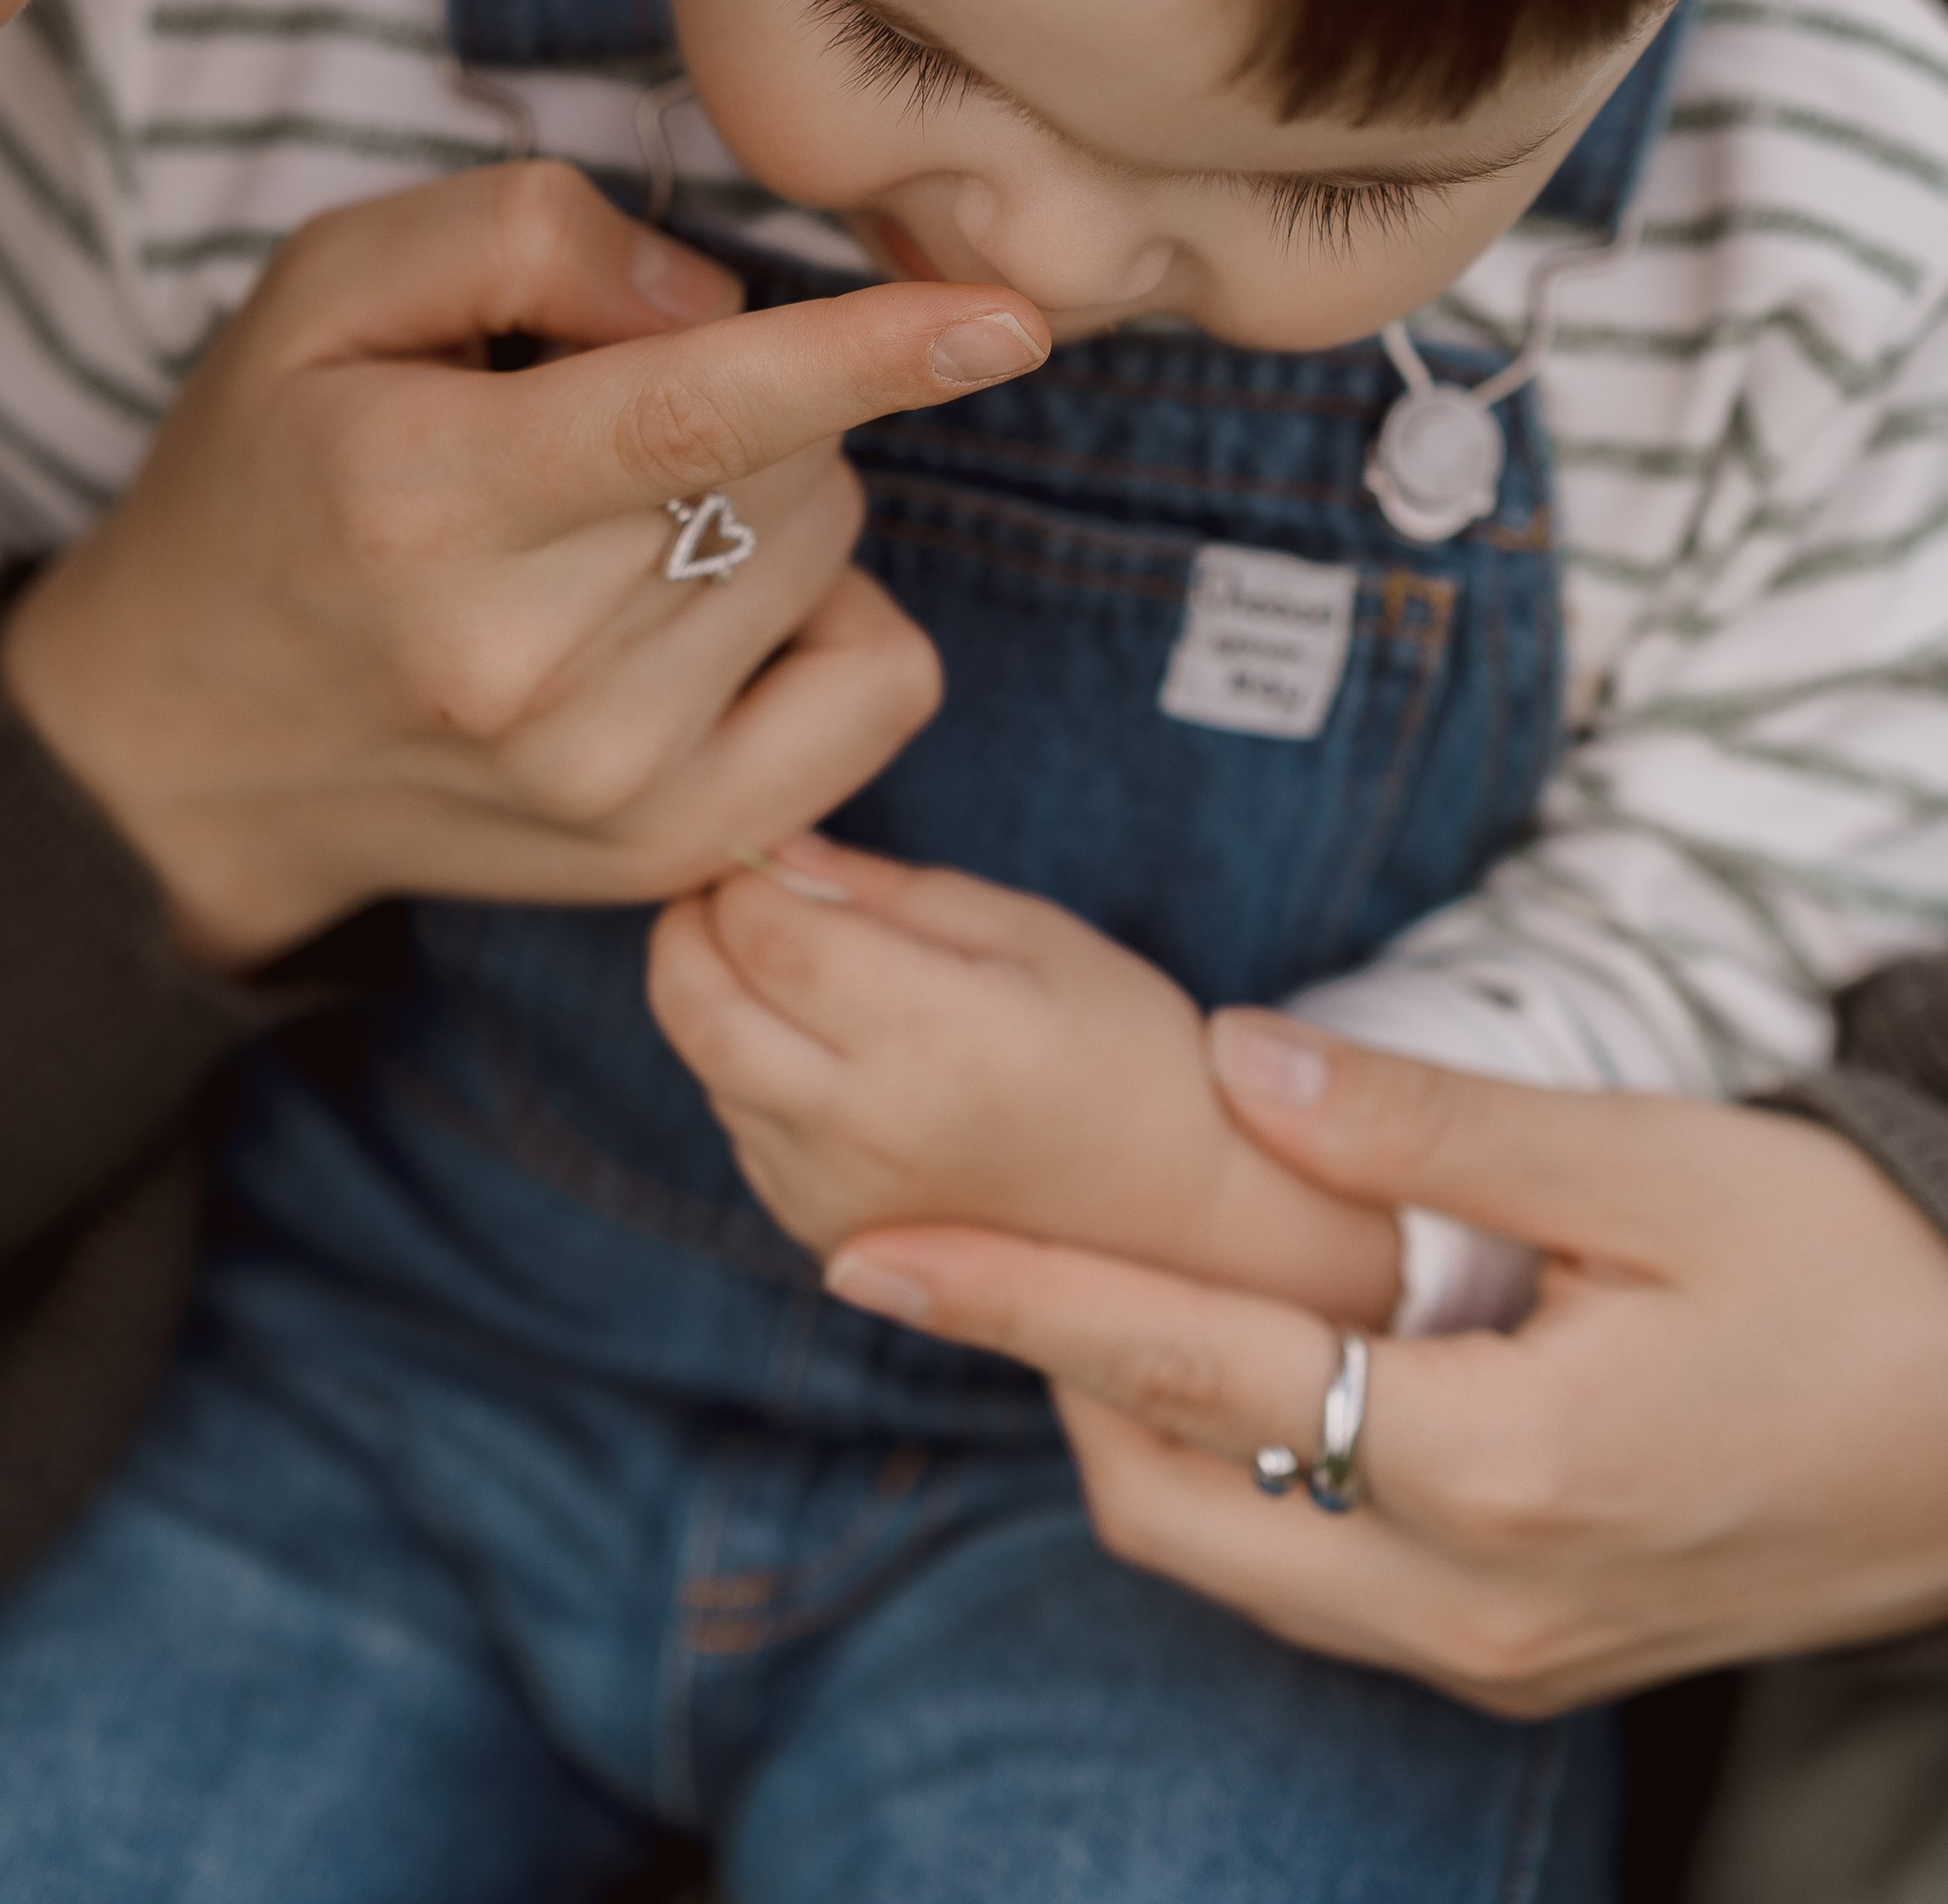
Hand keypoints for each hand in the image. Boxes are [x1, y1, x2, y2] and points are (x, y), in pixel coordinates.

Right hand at [3, 160, 1047, 964]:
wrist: (179, 748)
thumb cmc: (264, 478)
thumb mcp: (325, 289)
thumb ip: (518, 235)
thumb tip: (712, 298)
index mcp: (426, 495)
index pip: (689, 415)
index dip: (863, 356)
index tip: (1008, 317)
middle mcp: (521, 661)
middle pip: (785, 460)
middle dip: (748, 392)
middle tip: (598, 414)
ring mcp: (604, 778)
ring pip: (830, 550)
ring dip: (774, 494)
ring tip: (619, 514)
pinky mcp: (665, 852)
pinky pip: (879, 689)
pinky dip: (836, 612)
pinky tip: (720, 602)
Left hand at [651, 839, 1397, 1320]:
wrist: (1176, 1214)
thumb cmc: (1118, 1044)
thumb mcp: (1027, 932)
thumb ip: (888, 892)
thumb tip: (772, 850)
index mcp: (934, 1037)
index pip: (763, 931)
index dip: (743, 871)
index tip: (767, 843)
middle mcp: (870, 1129)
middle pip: (697, 1010)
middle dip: (686, 931)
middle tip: (722, 890)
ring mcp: (837, 1198)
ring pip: (707, 1068)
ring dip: (716, 999)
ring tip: (787, 960)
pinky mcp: (824, 1235)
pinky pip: (740, 1130)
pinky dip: (744, 1069)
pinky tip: (816, 1043)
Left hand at [822, 1014, 1947, 1708]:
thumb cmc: (1847, 1276)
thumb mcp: (1650, 1168)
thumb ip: (1422, 1126)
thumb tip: (1231, 1060)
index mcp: (1493, 1465)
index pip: (1187, 1369)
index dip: (1015, 1297)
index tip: (871, 1250)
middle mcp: (1467, 1599)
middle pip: (1166, 1496)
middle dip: (1054, 1367)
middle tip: (982, 1234)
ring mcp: (1491, 1654)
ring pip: (1226, 1555)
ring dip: (1136, 1428)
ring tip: (1090, 1282)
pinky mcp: (1515, 1657)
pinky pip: (1307, 1578)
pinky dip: (1230, 1474)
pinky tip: (1234, 1365)